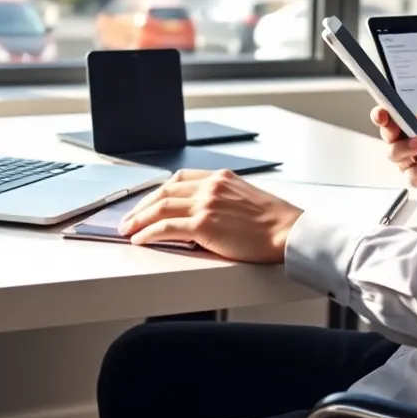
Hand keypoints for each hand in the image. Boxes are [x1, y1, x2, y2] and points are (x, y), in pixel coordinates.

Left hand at [117, 169, 303, 262]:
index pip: (179, 177)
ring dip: (138, 220)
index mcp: (221, 177)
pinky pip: (166, 227)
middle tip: (128, 219)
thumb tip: (200, 215)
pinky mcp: (204, 225)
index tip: (147, 202)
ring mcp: (206, 204)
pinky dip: (148, 233)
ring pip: (160, 207)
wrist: (289, 233)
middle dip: (141, 206)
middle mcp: (211, 186)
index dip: (158, 191)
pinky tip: (140, 240)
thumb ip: (221, 199)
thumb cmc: (274, 222)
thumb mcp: (246, 198)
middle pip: (164, 191)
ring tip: (127, 231)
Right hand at [371, 71, 416, 193]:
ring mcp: (411, 158)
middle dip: (385, 126)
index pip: (390, 112)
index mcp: (413, 119)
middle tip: (390, 121)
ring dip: (402, 148)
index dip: (382, 109)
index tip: (382, 107)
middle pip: (386, 132)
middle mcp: (406, 138)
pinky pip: (410, 176)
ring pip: (394, 154)